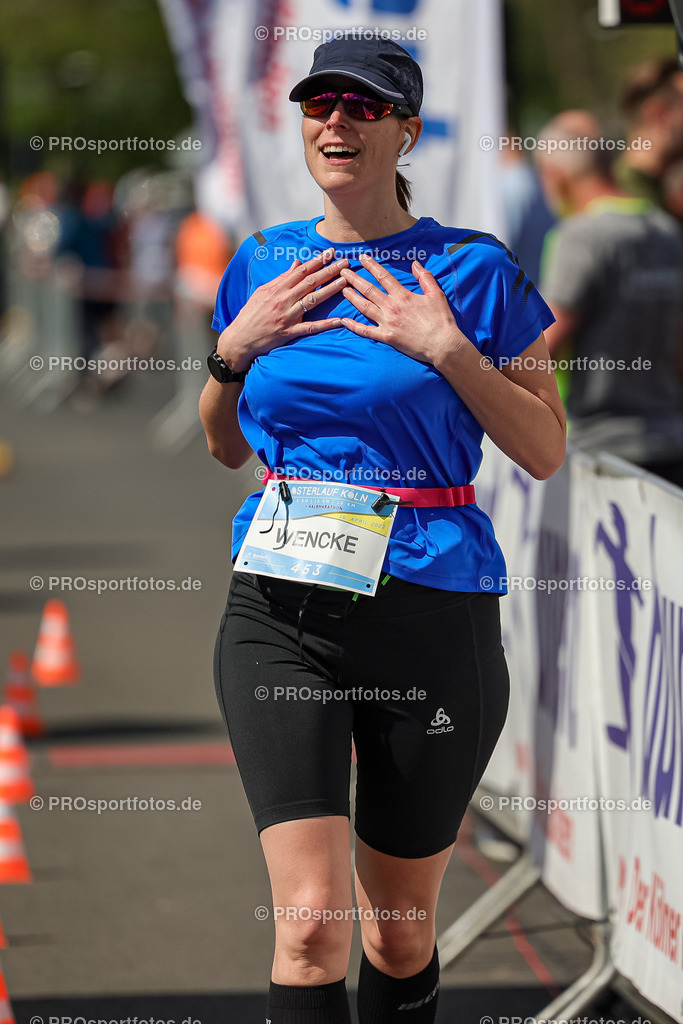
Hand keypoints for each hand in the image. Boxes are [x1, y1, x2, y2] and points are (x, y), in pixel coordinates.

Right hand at [217, 248, 348, 371]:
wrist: (240, 338)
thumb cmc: (251, 314)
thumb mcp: (263, 292)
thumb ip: (281, 278)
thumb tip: (297, 264)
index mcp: (277, 288)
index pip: (301, 271)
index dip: (317, 261)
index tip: (331, 252)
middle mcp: (283, 300)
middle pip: (310, 282)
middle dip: (329, 271)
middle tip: (345, 262)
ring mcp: (287, 316)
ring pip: (313, 300)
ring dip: (330, 289)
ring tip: (345, 281)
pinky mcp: (289, 332)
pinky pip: (310, 328)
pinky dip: (325, 324)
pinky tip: (339, 320)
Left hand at [339, 253, 466, 365]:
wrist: (442, 344)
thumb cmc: (441, 319)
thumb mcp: (436, 294)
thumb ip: (425, 277)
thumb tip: (415, 264)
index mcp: (403, 295)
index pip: (383, 276)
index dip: (371, 266)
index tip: (362, 258)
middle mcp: (392, 307)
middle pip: (369, 290)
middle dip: (354, 279)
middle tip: (343, 271)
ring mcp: (387, 323)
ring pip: (364, 307)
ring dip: (352, 297)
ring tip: (342, 289)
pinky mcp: (386, 337)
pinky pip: (366, 331)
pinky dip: (354, 326)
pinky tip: (344, 321)